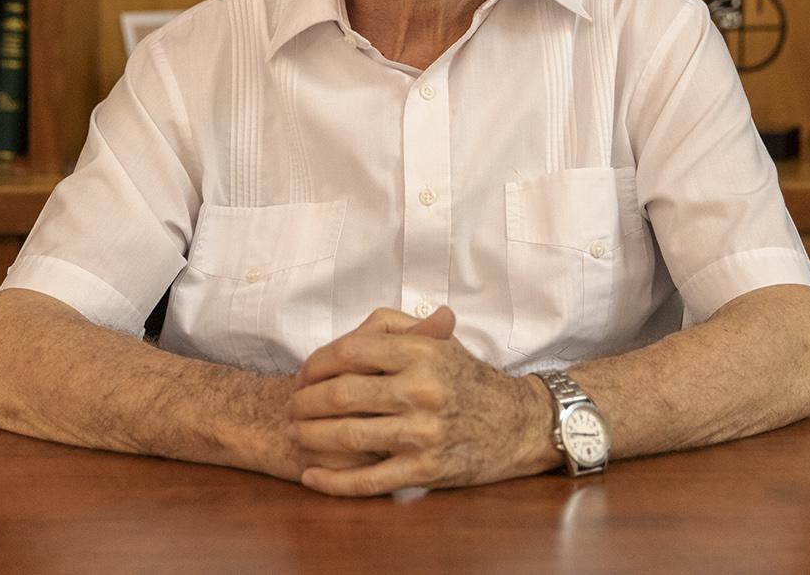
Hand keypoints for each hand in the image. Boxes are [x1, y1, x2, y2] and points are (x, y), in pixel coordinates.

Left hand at [286, 306, 554, 496]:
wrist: (518, 424)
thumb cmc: (470, 380)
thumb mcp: (441, 343)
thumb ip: (397, 327)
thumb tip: (353, 330)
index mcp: (422, 353)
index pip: (351, 351)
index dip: (316, 363)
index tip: (303, 374)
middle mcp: (422, 390)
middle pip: (342, 394)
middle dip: (305, 402)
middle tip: (291, 407)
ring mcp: (423, 433)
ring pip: (348, 436)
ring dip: (311, 437)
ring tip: (296, 435)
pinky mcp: (425, 470)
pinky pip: (368, 480)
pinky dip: (333, 482)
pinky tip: (312, 477)